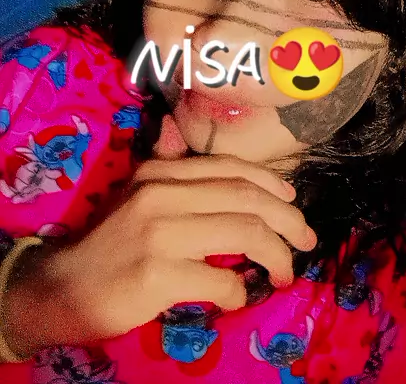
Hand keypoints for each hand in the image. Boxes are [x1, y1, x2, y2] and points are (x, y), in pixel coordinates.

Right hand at [41, 115, 315, 342]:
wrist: (63, 284)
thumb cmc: (110, 240)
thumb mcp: (138, 193)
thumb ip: (170, 168)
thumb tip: (194, 143)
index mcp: (162, 172)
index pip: (231, 167)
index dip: (271, 183)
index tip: (293, 202)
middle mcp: (162, 193)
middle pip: (246, 197)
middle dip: (288, 220)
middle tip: (306, 241)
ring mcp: (159, 232)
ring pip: (244, 232)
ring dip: (277, 255)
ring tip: (286, 273)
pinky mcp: (157, 274)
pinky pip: (220, 280)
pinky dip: (238, 291)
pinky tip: (237, 297)